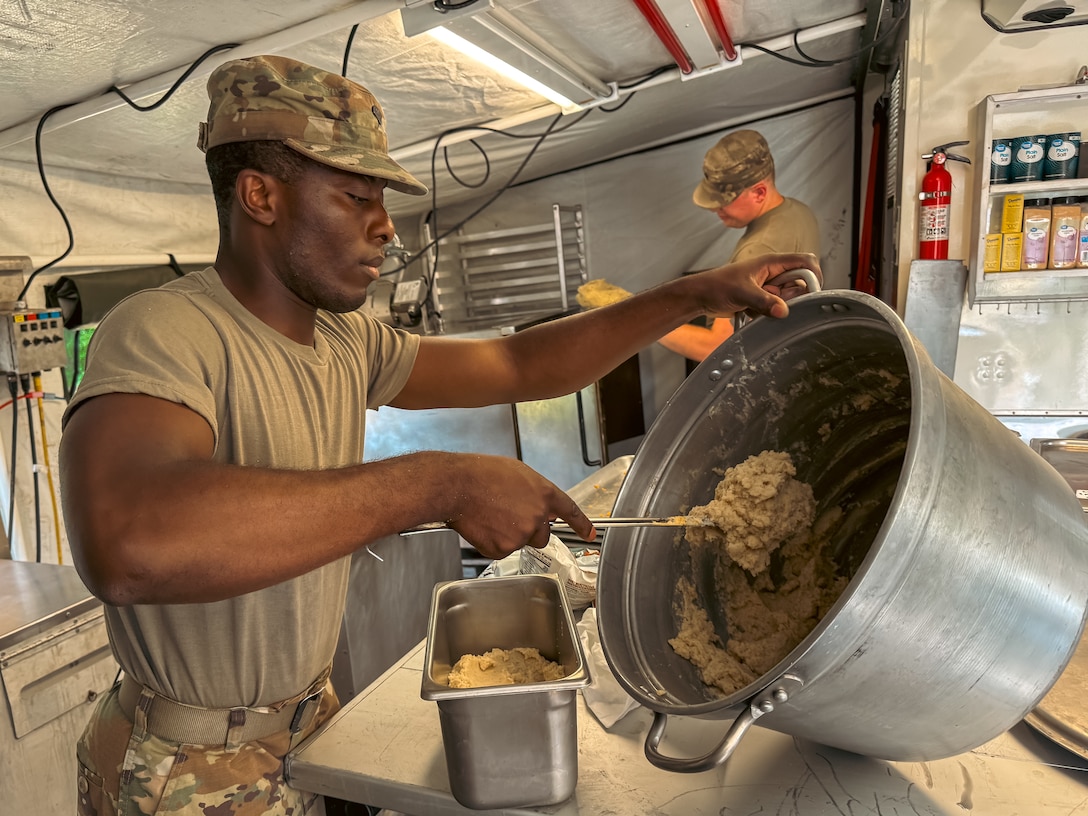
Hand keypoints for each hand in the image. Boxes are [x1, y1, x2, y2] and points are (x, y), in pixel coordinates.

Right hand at [441, 454, 595, 558]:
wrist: (458, 486)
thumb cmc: (482, 474)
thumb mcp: (517, 472)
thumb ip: (534, 491)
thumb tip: (536, 503)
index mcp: (544, 494)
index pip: (570, 512)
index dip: (582, 525)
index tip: (590, 534)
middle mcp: (538, 516)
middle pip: (543, 535)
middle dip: (531, 529)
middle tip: (509, 516)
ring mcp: (522, 535)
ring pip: (522, 542)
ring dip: (511, 534)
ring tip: (492, 516)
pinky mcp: (504, 548)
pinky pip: (503, 550)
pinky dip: (494, 542)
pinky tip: (484, 526)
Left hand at [692, 253, 822, 319]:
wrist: (700, 297)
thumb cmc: (717, 286)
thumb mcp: (742, 293)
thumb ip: (764, 302)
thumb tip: (784, 311)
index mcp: (771, 262)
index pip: (805, 262)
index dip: (814, 275)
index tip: (813, 293)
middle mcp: (773, 273)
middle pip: (799, 284)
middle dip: (789, 297)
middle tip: (772, 301)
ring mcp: (768, 286)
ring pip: (787, 299)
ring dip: (775, 307)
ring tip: (755, 306)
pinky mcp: (762, 299)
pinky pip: (775, 308)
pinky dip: (766, 313)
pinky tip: (750, 312)